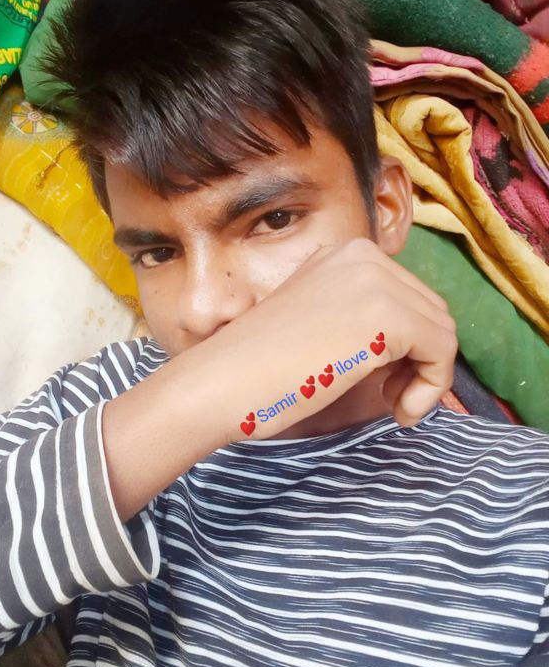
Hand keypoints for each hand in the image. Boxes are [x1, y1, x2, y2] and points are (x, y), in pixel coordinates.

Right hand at [194, 237, 456, 441]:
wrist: (223, 382)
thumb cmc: (259, 369)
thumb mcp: (317, 326)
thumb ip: (360, 321)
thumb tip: (415, 348)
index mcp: (342, 256)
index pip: (407, 299)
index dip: (406, 348)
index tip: (382, 383)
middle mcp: (362, 256)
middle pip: (429, 312)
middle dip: (418, 362)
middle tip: (389, 399)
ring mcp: (376, 280)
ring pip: (442, 332)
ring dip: (426, 378)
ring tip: (393, 407)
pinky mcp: (388, 315)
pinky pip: (443, 351)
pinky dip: (431, 387)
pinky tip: (399, 411)